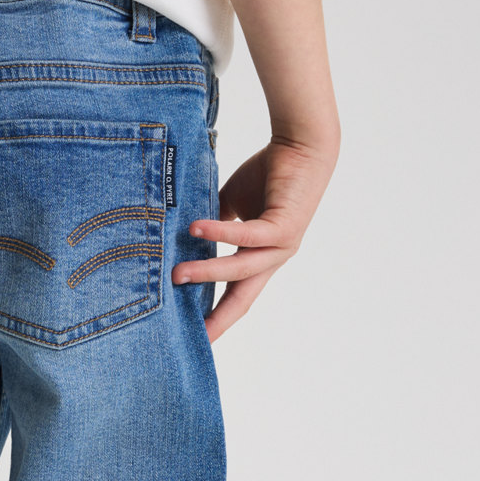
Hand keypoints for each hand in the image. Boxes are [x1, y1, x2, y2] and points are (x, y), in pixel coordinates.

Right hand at [171, 134, 337, 341]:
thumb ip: (213, 222)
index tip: (197, 337)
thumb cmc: (269, 172)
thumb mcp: (234, 203)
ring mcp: (282, 245)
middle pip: (241, 298)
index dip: (218, 317)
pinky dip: (220, 233)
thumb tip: (182, 232)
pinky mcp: (285, 226)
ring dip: (207, 273)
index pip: (237, 295)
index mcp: (262, 257)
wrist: (303, 144)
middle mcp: (274, 257)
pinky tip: (196, 228)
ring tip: (177, 274)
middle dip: (216, 317)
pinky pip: (247, 235)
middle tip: (188, 333)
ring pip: (240, 270)